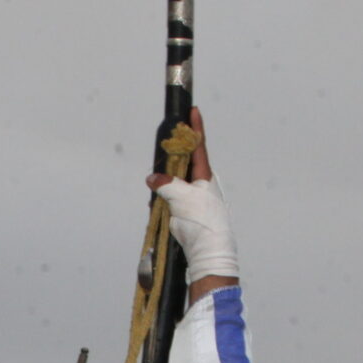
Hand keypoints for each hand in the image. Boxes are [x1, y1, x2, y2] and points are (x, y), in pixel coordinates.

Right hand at [145, 109, 236, 288]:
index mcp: (205, 177)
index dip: (195, 128)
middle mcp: (203, 185)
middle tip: (163, 151)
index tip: (193, 110)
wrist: (210, 253)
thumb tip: (152, 178)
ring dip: (166, 183)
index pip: (199, 146)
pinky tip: (158, 208)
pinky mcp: (190, 213)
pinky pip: (173, 200)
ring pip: (177, 183)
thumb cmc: (202, 222)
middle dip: (173, 158)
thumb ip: (166, 184)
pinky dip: (165, 200)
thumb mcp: (181, 198)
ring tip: (157, 190)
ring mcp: (197, 199)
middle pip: (185, 163)